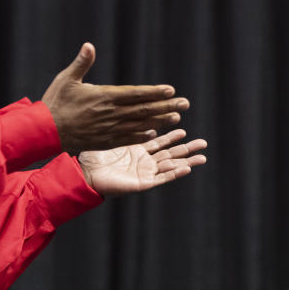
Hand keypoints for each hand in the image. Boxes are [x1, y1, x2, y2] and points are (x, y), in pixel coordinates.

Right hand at [42, 42, 191, 153]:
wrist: (44, 131)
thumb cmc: (55, 102)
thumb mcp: (66, 79)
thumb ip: (81, 63)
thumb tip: (89, 45)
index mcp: (103, 97)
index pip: (135, 94)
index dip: (154, 93)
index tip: (170, 90)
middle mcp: (110, 114)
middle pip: (143, 110)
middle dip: (165, 106)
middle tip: (185, 104)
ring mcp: (108, 129)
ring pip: (139, 125)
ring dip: (159, 121)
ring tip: (176, 118)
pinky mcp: (104, 141)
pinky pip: (127, 138)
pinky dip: (141, 136)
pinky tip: (154, 133)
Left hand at [78, 130, 206, 196]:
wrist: (84, 174)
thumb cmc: (91, 156)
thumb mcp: (107, 135)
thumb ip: (118, 124)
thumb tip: (118, 106)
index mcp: (136, 150)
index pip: (158, 141)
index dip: (171, 134)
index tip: (183, 127)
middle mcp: (143, 161)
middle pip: (170, 154)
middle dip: (187, 148)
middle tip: (203, 143)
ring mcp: (144, 173)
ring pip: (171, 166)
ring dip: (187, 162)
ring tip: (203, 157)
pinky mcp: (142, 183)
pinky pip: (162, 178)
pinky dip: (175, 173)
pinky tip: (188, 168)